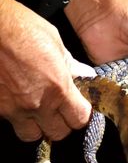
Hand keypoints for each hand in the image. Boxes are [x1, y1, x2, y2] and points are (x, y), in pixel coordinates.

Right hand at [0, 0, 91, 140]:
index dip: (81, 115)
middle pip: (57, 133)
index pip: (79, 119)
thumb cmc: (20, 27)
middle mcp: (36, 104)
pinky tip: (15, 100)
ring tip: (36, 110)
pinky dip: (14, 116)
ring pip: (30, 135)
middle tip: (59, 111)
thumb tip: (84, 74)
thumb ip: (70, 65)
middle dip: (61, 124)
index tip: (79, 107)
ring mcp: (11, 108)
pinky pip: (8, 122)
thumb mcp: (55, 43)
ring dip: (36, 126)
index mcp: (57, 89)